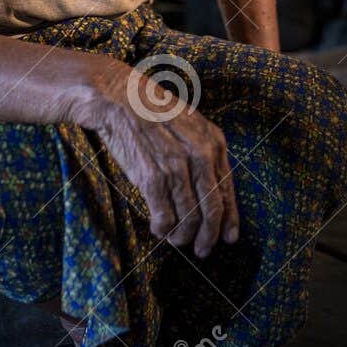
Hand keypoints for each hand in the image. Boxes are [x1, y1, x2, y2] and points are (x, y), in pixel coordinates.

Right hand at [84, 59, 239, 257]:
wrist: (117, 96)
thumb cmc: (151, 113)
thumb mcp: (189, 126)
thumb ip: (203, 155)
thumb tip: (210, 194)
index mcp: (214, 142)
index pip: (227, 190)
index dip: (229, 219)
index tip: (229, 237)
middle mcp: (200, 154)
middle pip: (212, 209)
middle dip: (208, 236)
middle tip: (202, 250)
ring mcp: (177, 166)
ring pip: (189, 217)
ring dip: (183, 236)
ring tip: (176, 240)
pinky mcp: (152, 176)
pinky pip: (164, 216)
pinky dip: (163, 229)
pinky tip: (158, 230)